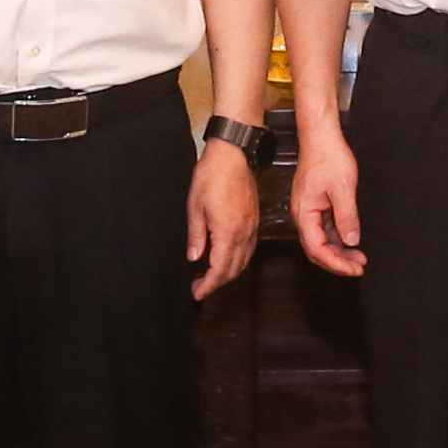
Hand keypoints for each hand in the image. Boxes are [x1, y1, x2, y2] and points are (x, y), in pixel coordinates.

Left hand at [186, 132, 258, 300]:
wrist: (234, 154)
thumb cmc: (212, 175)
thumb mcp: (195, 206)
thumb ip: (196, 236)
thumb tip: (193, 257)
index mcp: (227, 232)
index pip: (219, 270)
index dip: (208, 286)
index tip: (197, 293)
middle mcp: (243, 233)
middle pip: (233, 270)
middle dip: (217, 283)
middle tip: (200, 287)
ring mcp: (251, 227)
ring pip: (243, 261)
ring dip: (228, 273)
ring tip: (211, 276)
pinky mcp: (254, 220)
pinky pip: (249, 249)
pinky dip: (238, 260)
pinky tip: (227, 258)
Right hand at [290, 116, 364, 277]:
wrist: (321, 136)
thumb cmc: (327, 156)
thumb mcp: (343, 189)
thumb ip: (347, 217)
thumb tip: (351, 240)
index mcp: (305, 213)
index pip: (317, 248)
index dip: (336, 263)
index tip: (353, 269)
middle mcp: (303, 214)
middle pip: (317, 249)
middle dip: (338, 261)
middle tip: (358, 268)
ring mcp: (309, 210)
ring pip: (322, 240)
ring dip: (339, 251)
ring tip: (359, 257)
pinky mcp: (315, 205)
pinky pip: (325, 228)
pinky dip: (338, 237)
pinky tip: (351, 240)